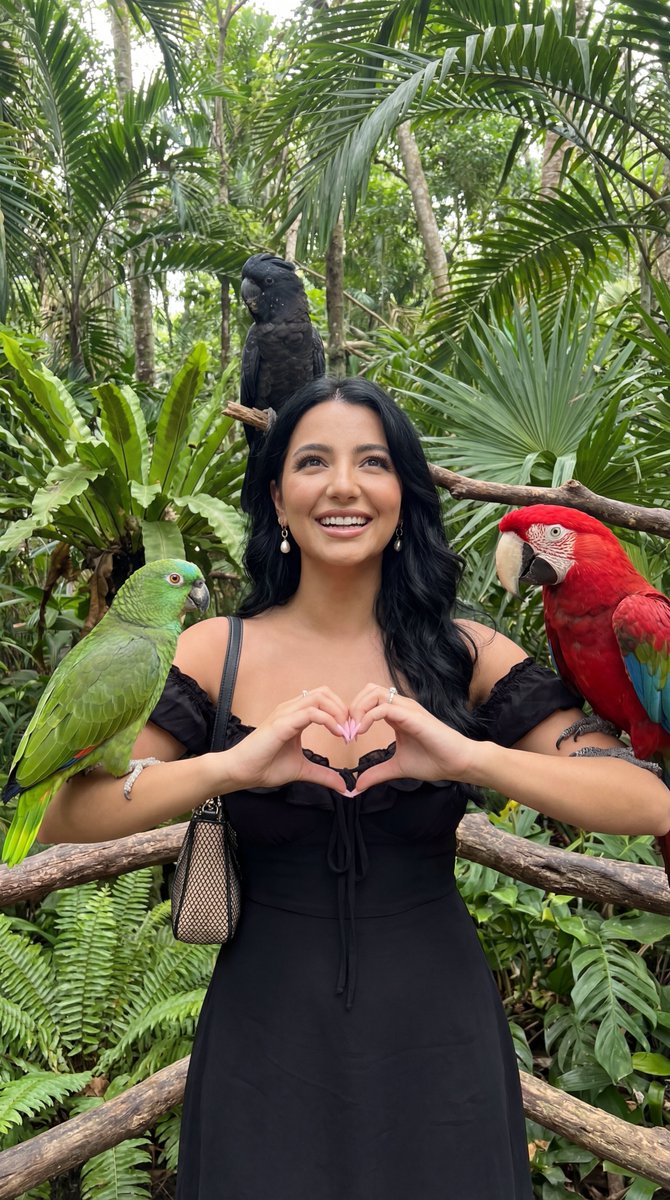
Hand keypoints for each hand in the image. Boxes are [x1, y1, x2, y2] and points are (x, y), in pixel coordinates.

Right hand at [223, 687, 349, 794]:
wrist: (240, 772)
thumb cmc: (265, 766)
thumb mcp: (302, 770)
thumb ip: (323, 774)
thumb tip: (343, 787)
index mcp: (295, 716)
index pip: (323, 700)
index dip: (341, 713)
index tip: (350, 734)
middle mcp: (290, 709)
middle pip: (324, 692)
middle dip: (343, 708)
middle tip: (351, 730)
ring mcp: (285, 713)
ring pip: (319, 697)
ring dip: (338, 712)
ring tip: (345, 731)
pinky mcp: (282, 723)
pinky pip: (311, 713)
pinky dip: (329, 720)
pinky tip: (336, 733)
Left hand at [350, 683, 476, 792]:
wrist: (458, 763)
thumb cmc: (434, 761)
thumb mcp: (397, 768)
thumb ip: (376, 773)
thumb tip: (356, 786)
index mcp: (397, 714)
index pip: (369, 700)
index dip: (354, 715)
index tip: (347, 737)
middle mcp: (401, 706)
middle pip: (369, 690)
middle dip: (352, 708)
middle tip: (347, 731)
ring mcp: (407, 709)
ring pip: (374, 692)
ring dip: (358, 709)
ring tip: (354, 731)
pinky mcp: (412, 716)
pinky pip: (384, 707)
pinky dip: (367, 718)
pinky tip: (362, 733)